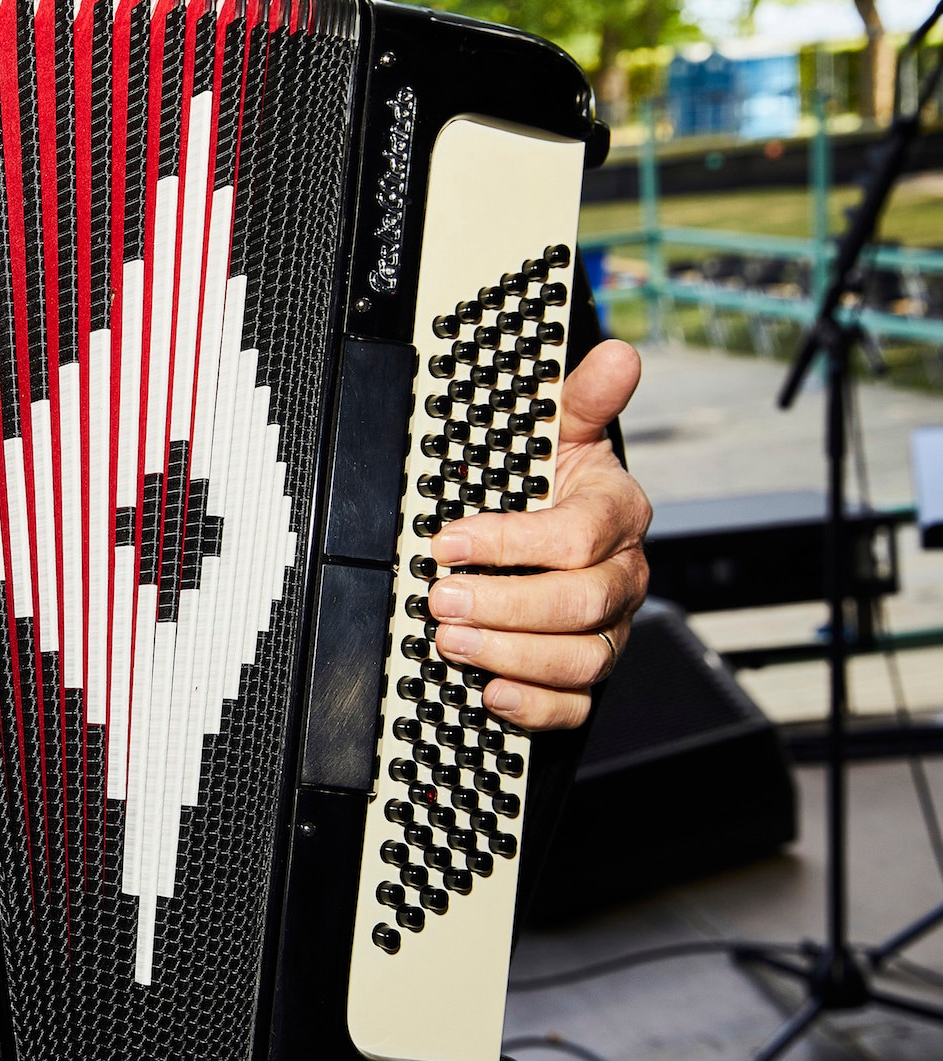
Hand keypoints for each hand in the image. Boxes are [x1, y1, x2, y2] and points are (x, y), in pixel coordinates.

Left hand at [427, 339, 649, 730]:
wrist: (574, 533)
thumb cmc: (561, 484)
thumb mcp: (565, 434)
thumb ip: (583, 399)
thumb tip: (617, 354)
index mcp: (616, 517)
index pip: (575, 538)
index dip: (509, 543)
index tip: (448, 541)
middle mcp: (620, 577)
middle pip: (576, 604)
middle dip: (502, 605)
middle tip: (441, 599)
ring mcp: (609, 629)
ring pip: (579, 659)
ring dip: (509, 654)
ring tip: (451, 641)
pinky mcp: (590, 673)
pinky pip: (576, 705)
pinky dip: (534, 706)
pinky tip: (491, 692)